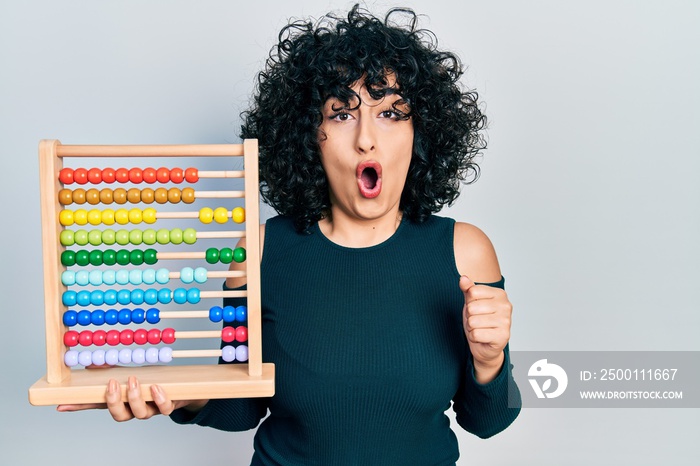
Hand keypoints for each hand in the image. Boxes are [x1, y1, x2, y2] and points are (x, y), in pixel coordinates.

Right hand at [57, 376, 206, 420]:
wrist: (183, 389)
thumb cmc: (151, 380)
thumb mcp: (130, 372)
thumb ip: (111, 369)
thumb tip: (93, 362)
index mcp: (122, 401)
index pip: (97, 405)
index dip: (79, 407)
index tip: (61, 404)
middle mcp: (134, 409)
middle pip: (118, 415)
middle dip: (113, 401)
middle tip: (112, 384)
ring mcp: (151, 409)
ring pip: (139, 414)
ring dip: (134, 397)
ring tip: (134, 379)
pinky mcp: (168, 406)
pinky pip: (164, 408)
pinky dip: (160, 398)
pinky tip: (156, 387)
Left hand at [460, 275, 511, 382]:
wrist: (486, 346)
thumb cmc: (479, 321)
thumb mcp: (471, 303)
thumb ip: (468, 289)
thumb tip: (463, 278)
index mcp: (500, 294)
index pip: (472, 292)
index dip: (469, 302)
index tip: (476, 309)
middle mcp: (506, 306)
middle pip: (471, 307)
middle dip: (469, 317)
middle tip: (478, 321)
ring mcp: (506, 321)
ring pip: (472, 321)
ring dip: (471, 328)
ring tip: (480, 329)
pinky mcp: (503, 336)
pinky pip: (476, 334)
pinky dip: (474, 337)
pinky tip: (482, 337)